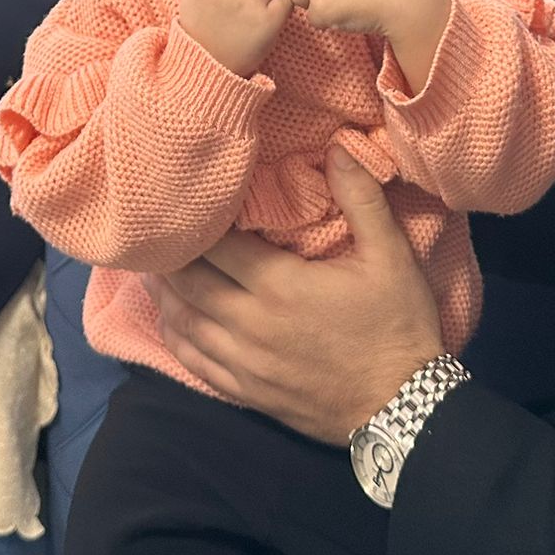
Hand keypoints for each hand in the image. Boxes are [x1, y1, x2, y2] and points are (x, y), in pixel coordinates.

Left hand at [147, 146, 444, 443]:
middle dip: (167, 255)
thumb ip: (361, 198)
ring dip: (163, 293)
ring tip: (149, 267)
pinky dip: (174, 335)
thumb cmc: (398, 325)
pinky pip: (194, 362)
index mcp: (280, 285)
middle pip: (188, 281)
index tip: (184, 199)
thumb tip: (335, 146)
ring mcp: (244, 363)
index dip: (194, 221)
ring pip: (183, 322)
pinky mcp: (246, 392)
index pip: (216, 244)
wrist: (405, 409)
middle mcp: (250, 323)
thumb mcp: (391, 255)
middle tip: (151, 230)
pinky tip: (168, 318)